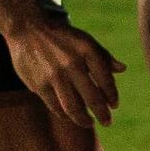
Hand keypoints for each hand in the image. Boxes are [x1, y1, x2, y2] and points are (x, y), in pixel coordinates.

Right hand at [5, 16, 125, 127]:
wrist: (26, 27)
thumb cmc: (62, 37)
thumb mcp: (85, 40)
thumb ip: (104, 56)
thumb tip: (123, 69)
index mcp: (87, 51)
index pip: (106, 81)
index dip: (112, 96)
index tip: (113, 106)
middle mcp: (72, 64)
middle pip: (93, 98)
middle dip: (102, 114)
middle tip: (107, 122)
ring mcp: (54, 76)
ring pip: (73, 108)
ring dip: (83, 119)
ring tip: (89, 122)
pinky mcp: (39, 84)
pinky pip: (55, 106)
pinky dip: (64, 114)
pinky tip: (69, 115)